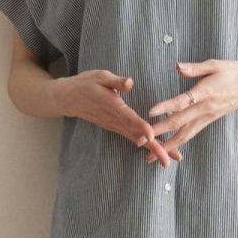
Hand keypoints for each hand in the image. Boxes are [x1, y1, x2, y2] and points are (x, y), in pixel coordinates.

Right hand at [59, 68, 179, 168]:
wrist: (68, 99)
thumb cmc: (85, 84)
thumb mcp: (100, 76)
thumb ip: (116, 81)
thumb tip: (130, 83)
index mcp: (112, 106)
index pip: (129, 118)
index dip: (140, 127)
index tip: (151, 136)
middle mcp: (115, 120)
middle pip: (137, 135)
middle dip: (153, 147)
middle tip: (169, 160)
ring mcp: (115, 126)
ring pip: (136, 139)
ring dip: (153, 150)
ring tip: (169, 159)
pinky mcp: (116, 127)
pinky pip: (132, 137)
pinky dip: (145, 146)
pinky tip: (157, 150)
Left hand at [142, 59, 237, 161]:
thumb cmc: (234, 72)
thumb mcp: (216, 64)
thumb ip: (195, 68)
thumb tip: (177, 67)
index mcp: (205, 92)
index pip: (182, 101)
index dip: (166, 106)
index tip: (150, 112)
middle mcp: (205, 108)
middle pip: (179, 123)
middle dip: (159, 132)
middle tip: (141, 140)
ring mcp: (207, 117)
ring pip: (184, 135)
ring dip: (167, 145)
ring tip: (151, 155)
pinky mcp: (208, 121)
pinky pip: (191, 134)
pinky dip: (178, 143)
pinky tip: (167, 149)